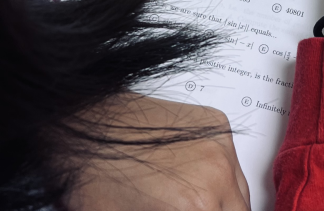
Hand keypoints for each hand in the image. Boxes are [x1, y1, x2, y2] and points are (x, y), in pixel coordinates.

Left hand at [66, 94, 249, 210]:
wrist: (82, 125)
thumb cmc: (94, 177)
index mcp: (198, 205)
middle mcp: (217, 172)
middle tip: (192, 210)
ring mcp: (220, 144)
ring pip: (241, 189)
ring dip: (223, 199)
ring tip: (190, 198)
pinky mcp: (217, 123)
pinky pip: (232, 158)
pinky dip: (218, 170)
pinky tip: (189, 172)